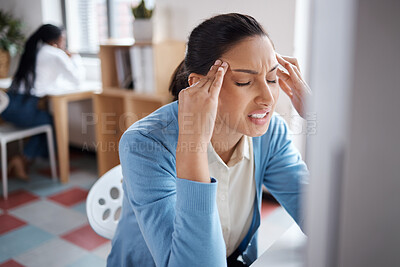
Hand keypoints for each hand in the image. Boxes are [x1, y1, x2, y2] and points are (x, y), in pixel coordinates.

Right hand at [176, 59, 227, 182]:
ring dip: (217, 70)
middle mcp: (191, 92)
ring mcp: (200, 95)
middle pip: (203, 79)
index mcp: (184, 94)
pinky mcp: (209, 99)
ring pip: (210, 79)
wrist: (192, 138)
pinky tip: (223, 69)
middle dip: (211, 70)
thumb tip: (199, 104)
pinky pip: (216, 84)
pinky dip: (220, 75)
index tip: (209, 71)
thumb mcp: (188, 113)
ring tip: (223, 63)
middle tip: (218, 62)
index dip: (204, 78)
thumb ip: (193, 104)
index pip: (195, 84)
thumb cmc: (191, 130)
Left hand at [276, 53, 311, 118]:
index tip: (271, 59)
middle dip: (282, 59)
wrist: (311, 114)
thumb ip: (286, 87)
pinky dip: (293, 72)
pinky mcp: (303, 90)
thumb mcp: (291, 94)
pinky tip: (288, 66)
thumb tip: (279, 80)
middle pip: (292, 65)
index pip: (287, 69)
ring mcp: (302, 85)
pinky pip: (298, 79)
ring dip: (285, 62)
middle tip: (273, 54)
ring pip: (294, 69)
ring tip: (278, 56)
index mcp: (295, 82)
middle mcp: (299, 81)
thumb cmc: (302, 105)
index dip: (279, 63)